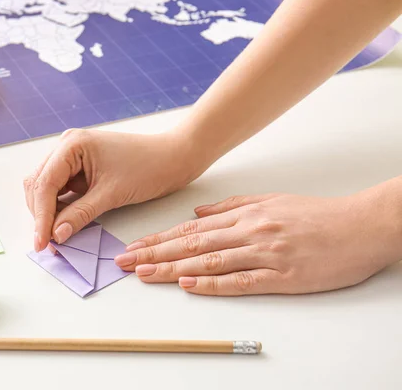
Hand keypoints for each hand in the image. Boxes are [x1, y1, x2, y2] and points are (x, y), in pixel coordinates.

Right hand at [24, 128, 207, 251]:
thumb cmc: (149, 168)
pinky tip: (63, 224)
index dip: (40, 217)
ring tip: (54, 237)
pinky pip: (60, 189)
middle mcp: (66, 146)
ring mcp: (71, 156)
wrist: (174, 158)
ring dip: (47, 212)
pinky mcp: (79, 167)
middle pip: (38, 185)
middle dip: (41, 214)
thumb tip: (55, 236)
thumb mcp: (112, 195)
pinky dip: (59, 207)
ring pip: (45, 188)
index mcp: (72, 145)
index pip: (44, 184)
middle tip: (47, 244)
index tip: (41, 243)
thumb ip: (80, 215)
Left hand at [114, 192, 401, 295]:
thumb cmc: (317, 214)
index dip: (159, 238)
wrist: (361, 225)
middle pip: (191, 244)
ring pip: (208, 261)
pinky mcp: (282, 276)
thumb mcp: (270, 201)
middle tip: (124, 262)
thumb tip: (197, 214)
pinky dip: (211, 283)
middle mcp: (249, 232)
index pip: (191, 229)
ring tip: (143, 273)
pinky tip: (188, 285)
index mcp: (245, 214)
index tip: (134, 246)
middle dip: (153, 253)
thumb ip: (231, 206)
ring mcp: (264, 253)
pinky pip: (240, 281)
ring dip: (171, 268)